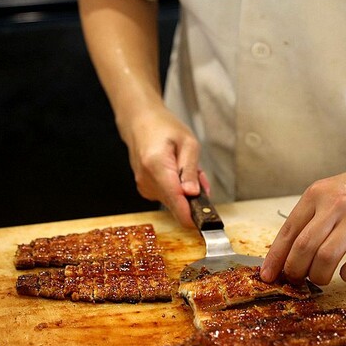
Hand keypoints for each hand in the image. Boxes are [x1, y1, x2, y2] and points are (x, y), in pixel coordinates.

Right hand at [119, 105, 206, 227]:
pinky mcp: (145, 189)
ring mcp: (144, 187)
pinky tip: (176, 171)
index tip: (206, 223)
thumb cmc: (163, 126)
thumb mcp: (188, 142)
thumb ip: (191, 170)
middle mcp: (146, 181)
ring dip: (186, 190)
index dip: (192, 216)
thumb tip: (193, 194)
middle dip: (194, 195)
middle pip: (177, 203)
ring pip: (174, 200)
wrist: (139, 121)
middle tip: (198, 173)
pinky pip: (168, 196)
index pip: (175, 200)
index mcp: (156, 166)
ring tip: (184, 166)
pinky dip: (177, 188)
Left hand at [260, 164, 345, 284]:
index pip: (289, 230)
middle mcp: (334, 205)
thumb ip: (311, 216)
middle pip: (303, 247)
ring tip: (320, 278)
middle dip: (295, 270)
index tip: (268, 275)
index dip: (275, 257)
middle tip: (296, 280)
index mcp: (317, 194)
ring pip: (326, 258)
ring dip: (319, 276)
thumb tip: (288, 250)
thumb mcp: (330, 192)